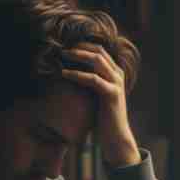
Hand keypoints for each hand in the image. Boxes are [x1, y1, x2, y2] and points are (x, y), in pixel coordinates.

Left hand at [61, 43, 140, 167]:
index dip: (82, 44)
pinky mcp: (112, 94)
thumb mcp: (96, 92)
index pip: (99, 50)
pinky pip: (93, 79)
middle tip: (62, 49)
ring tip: (62, 55)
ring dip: (77, 55)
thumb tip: (70, 67)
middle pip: (98, 50)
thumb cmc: (103, 115)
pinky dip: (77, 74)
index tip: (65, 46)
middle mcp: (118, 75)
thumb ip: (90, 79)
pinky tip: (64, 74)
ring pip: (97, 60)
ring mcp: (116, 84)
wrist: (115, 135)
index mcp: (115, 73)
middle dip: (79, 46)